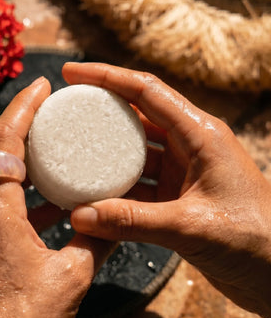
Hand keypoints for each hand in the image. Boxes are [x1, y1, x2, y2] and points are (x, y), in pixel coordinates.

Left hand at [0, 77, 115, 317]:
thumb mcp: (71, 278)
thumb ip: (94, 241)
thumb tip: (109, 220)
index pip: (3, 139)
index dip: (23, 106)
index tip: (42, 85)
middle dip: (14, 121)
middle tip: (45, 111)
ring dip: (11, 154)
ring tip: (45, 150)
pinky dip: (10, 189)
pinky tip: (41, 202)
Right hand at [64, 62, 270, 317]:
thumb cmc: (256, 241)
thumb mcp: (191, 227)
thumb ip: (133, 221)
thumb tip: (80, 215)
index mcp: (200, 135)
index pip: (147, 91)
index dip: (106, 78)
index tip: (72, 76)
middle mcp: (191, 146)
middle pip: (136, 117)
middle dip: (100, 113)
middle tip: (64, 113)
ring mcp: (184, 172)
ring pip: (135, 153)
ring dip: (105, 155)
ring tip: (71, 154)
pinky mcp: (178, 198)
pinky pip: (138, 185)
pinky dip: (116, 190)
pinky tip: (93, 196)